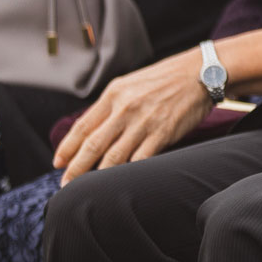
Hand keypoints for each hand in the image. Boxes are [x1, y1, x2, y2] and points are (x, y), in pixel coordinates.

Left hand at [55, 49, 213, 181]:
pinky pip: (139, 161)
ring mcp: (144, 122)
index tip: (58, 162)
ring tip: (88, 188)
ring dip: (97, 176)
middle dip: (76, 168)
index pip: (83, 126)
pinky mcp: (162, 134)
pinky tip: (119, 182)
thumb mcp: (133, 83)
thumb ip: (113, 105)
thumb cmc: (167, 78)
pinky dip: (126, 173)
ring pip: (113, 158)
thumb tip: (92, 130)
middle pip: (92, 145)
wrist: (203, 72)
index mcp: (114, 94)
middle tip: (65, 184)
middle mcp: (125, 108)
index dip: (67, 147)